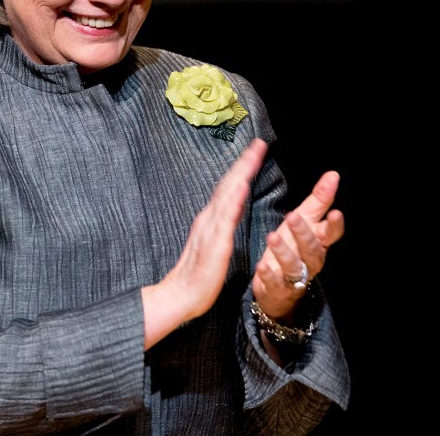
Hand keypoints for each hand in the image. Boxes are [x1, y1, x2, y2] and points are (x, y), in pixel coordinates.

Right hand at [142, 138, 267, 348]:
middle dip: (245, 163)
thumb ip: (222, 223)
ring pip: (227, 196)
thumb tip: (233, 206)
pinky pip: (225, 219)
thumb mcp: (214, 243)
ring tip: (253, 156)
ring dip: (241, 174)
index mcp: (211, 219)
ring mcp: (211, 229)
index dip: (242, 168)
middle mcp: (209, 218)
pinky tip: (242, 186)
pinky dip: (233, 200)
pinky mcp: (215, 244)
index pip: (229, 188)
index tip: (255, 151)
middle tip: (259, 143)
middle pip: (229, 185)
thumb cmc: (198, 275)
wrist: (180, 296)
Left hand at [252, 170, 344, 319]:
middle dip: (303, 233)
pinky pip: (275, 282)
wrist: (280, 285)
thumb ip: (319, 199)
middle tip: (293, 216)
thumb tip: (333, 175)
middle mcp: (310, 260)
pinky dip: (269, 275)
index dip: (334, 225)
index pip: (332, 233)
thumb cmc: (294, 245)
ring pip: (294, 265)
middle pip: (311, 248)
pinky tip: (261, 266)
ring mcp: (295, 276)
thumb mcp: (306, 220)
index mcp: (319, 241)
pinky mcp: (278, 288)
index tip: (335, 212)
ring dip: (284, 252)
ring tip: (272, 237)